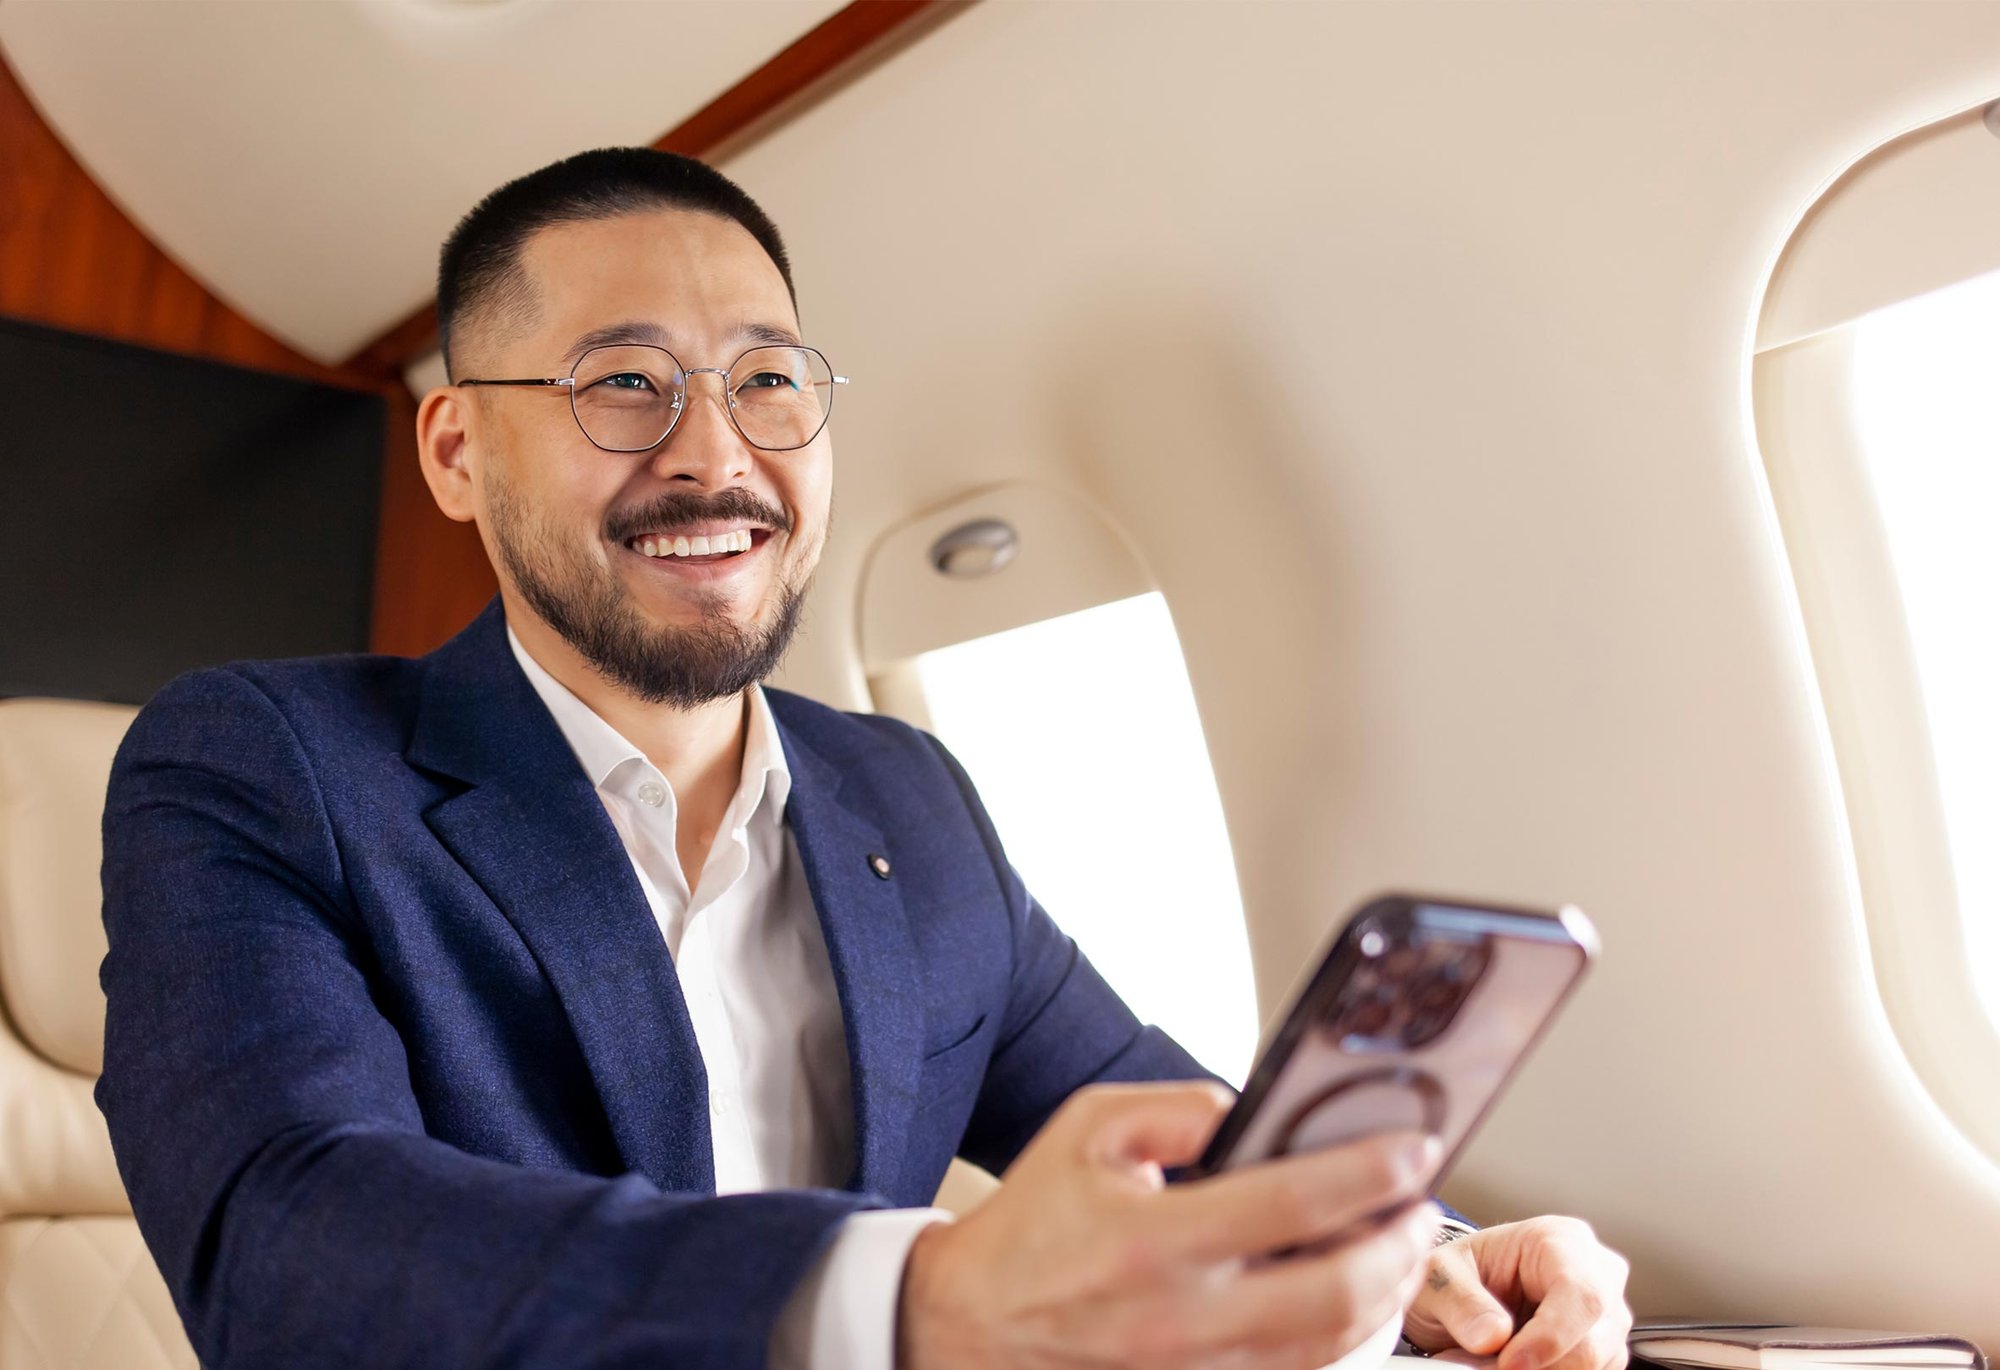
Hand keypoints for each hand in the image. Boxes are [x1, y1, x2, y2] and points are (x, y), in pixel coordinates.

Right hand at [896, 1080, 1442, 1369]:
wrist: (971, 1327)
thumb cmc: (1033, 1224)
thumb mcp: (1088, 1129)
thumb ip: (1179, 1107)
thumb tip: (1255, 1112)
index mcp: (1153, 1239)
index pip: (1291, 1202)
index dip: (1369, 1174)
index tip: (1411, 1151)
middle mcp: (1181, 1318)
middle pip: (1334, 1295)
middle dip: (1399, 1248)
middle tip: (1421, 1208)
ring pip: (1329, 1349)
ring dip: (1385, 1299)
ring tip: (1399, 1251)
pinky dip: (1342, 1342)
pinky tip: (1354, 1303)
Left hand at [1401, 1216, 1632, 1369]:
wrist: (1463, 1294)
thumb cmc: (1458, 1274)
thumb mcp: (1439, 1276)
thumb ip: (1461, 1301)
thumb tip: (1493, 1335)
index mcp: (1562, 1239)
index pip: (1581, 1293)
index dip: (1550, 1337)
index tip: (1509, 1363)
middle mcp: (1598, 1273)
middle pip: (1594, 1340)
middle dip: (1539, 1365)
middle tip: (1481, 1367)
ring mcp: (1607, 1315)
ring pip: (1593, 1365)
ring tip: (1485, 1362)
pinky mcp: (1605, 1350)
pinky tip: (1511, 1366)